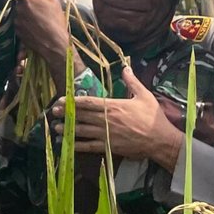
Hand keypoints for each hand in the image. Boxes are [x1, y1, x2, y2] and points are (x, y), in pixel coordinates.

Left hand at [11, 0, 70, 64]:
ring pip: (18, 15)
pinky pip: (19, 26)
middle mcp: (19, 9)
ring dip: (24, 17)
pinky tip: (33, 29)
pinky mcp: (17, 32)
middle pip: (18, 4)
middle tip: (35, 11)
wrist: (54, 43)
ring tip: (35, 22)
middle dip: (25, 6)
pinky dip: (24, 26)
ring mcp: (16, 21)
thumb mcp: (54, 2)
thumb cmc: (56, 21)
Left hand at [54, 64, 182, 168]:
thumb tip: (126, 66)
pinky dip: (78, 146)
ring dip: (68, 129)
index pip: (88, 102)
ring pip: (82, 131)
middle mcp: (106, 120)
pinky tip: (68, 145)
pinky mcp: (109, 147)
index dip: (72, 101)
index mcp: (113, 106)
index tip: (61, 99)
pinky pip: (90, 147)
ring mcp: (107, 134)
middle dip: (66, 114)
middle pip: (81, 116)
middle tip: (53, 112)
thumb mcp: (144, 95)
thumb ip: (132, 81)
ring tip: (56, 128)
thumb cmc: (153, 117)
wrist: (161, 140)